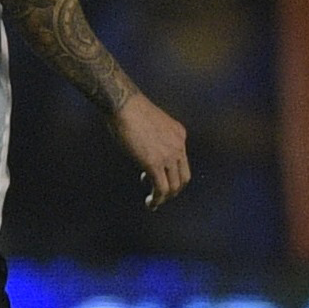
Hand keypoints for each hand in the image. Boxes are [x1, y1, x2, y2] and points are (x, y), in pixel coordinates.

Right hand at [110, 91, 189, 208]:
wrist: (124, 105)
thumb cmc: (129, 110)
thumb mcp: (151, 123)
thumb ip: (153, 139)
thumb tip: (144, 153)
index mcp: (180, 134)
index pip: (182, 161)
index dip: (171, 173)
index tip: (153, 176)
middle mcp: (179, 145)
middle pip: (184, 177)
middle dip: (173, 190)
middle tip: (160, 195)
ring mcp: (168, 155)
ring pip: (174, 186)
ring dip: (164, 198)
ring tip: (153, 202)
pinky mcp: (154, 163)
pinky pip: (161, 188)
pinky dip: (157, 199)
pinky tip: (150, 202)